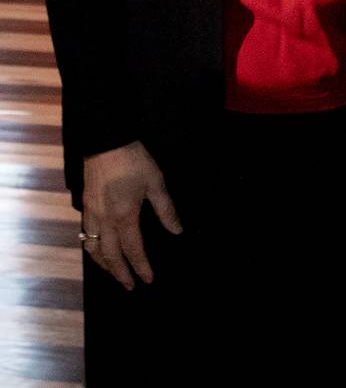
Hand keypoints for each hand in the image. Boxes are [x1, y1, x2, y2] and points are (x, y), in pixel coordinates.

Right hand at [81, 141, 181, 289]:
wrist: (106, 143)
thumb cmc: (135, 162)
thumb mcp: (157, 183)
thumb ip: (166, 210)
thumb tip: (177, 231)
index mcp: (124, 217)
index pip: (133, 249)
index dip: (141, 267)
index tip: (147, 280)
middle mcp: (104, 221)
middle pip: (110, 255)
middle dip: (119, 273)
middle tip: (129, 287)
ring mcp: (91, 214)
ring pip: (93, 248)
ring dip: (103, 264)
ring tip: (114, 273)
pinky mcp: (85, 206)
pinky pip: (86, 235)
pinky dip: (92, 249)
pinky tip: (98, 250)